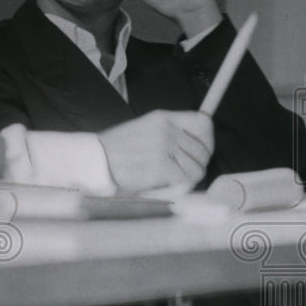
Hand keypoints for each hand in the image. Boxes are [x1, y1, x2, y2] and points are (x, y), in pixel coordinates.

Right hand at [99, 110, 213, 192]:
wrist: (97, 160)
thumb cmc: (118, 150)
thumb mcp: (146, 129)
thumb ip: (171, 134)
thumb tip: (198, 147)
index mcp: (164, 117)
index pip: (203, 124)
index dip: (208, 141)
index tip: (202, 152)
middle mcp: (167, 129)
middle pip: (204, 150)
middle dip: (198, 165)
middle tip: (184, 173)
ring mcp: (165, 147)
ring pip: (198, 168)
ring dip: (188, 179)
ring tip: (172, 180)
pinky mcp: (161, 166)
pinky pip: (185, 180)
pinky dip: (178, 187)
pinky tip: (164, 186)